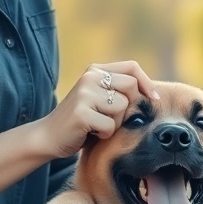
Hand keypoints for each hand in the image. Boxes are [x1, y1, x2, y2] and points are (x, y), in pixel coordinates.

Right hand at [36, 61, 159, 159]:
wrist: (48, 136)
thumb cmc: (82, 120)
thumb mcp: (100, 98)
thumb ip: (119, 90)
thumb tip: (153, 94)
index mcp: (95, 70)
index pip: (132, 67)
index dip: (147, 83)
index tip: (154, 99)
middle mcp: (90, 77)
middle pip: (130, 88)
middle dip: (127, 107)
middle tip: (111, 118)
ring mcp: (84, 94)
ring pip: (122, 108)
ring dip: (114, 123)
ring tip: (97, 125)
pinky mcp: (80, 112)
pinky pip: (110, 126)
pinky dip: (104, 135)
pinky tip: (90, 132)